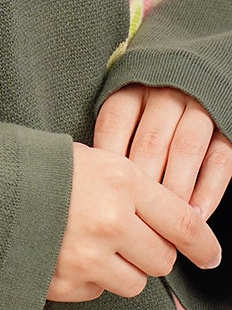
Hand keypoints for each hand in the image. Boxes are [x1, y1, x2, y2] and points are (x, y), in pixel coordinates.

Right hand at [48, 140, 221, 302]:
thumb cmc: (37, 164)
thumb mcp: (92, 158)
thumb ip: (132, 188)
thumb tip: (176, 223)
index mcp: (120, 180)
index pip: (184, 222)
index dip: (204, 244)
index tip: (211, 254)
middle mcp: (109, 220)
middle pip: (162, 258)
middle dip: (152, 251)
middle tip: (130, 236)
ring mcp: (86, 256)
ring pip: (134, 283)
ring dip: (122, 268)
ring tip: (92, 242)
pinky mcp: (65, 282)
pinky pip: (97, 291)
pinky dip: (90, 277)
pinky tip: (67, 250)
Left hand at [94, 84, 231, 223]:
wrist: (197, 84)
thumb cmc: (147, 116)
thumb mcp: (126, 114)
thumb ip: (113, 140)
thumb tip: (91, 180)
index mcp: (133, 90)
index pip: (115, 121)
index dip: (109, 159)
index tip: (103, 193)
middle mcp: (165, 96)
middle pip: (150, 140)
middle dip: (143, 183)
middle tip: (133, 217)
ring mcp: (199, 110)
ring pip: (185, 149)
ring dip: (175, 189)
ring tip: (166, 225)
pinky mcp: (226, 130)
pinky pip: (219, 161)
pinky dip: (208, 191)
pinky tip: (196, 215)